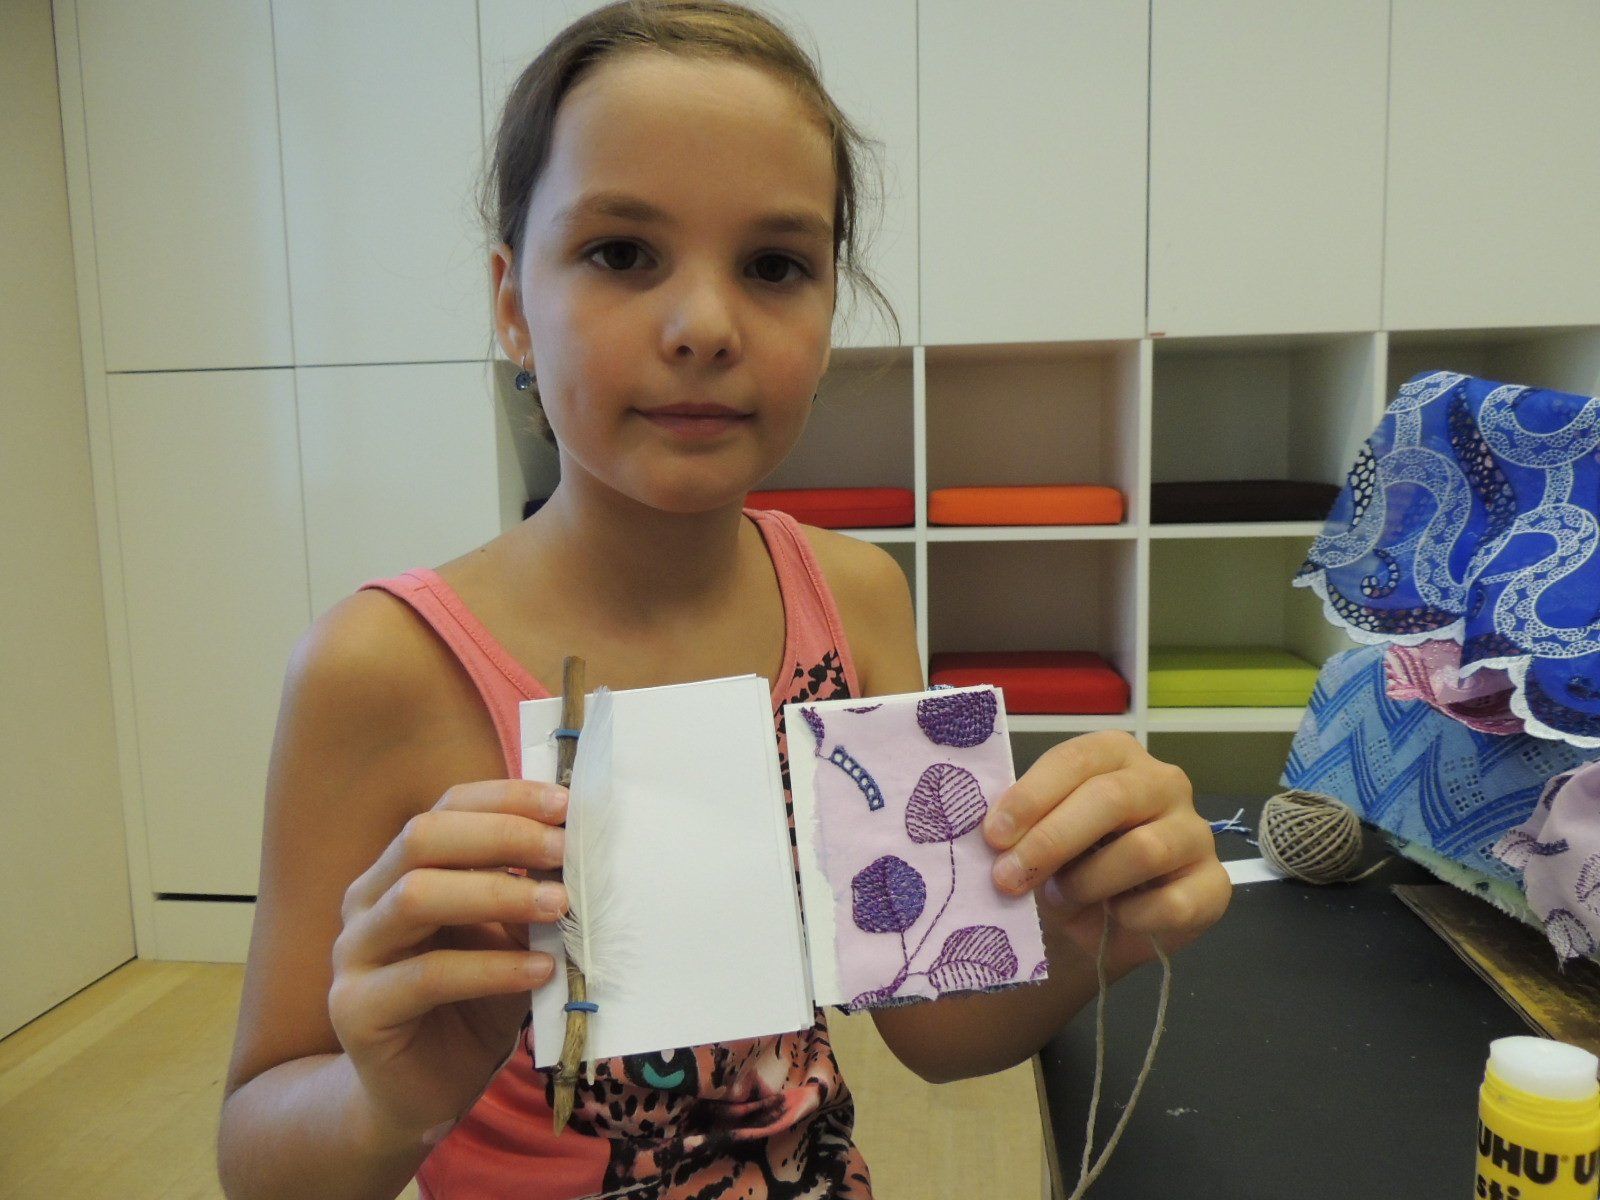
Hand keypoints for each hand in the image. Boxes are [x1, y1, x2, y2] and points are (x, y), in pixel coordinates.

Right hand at [329, 780, 569, 1145]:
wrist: (423, 1093)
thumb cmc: (472, 1004)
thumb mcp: (508, 938)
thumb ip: (526, 895)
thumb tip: (580, 853)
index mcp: (399, 868)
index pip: (447, 807)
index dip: (506, 800)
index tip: (566, 806)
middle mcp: (366, 899)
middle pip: (424, 837)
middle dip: (502, 835)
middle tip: (565, 851)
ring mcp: (353, 951)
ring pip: (416, 895)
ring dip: (497, 893)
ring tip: (558, 905)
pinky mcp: (356, 1008)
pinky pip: (428, 974)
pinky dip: (492, 968)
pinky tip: (541, 971)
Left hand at [981, 731, 1229, 978]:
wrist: (1097, 927)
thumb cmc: (1064, 865)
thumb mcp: (1034, 838)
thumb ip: (1020, 825)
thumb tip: (992, 833)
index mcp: (1117, 755)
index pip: (1077, 759)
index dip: (1032, 796)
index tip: (993, 835)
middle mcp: (1164, 783)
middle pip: (1110, 799)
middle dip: (1051, 841)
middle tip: (1008, 877)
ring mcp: (1196, 833)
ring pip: (1144, 850)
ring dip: (1089, 882)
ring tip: (1062, 898)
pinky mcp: (1214, 886)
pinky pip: (1172, 903)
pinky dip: (1131, 917)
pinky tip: (1113, 918)